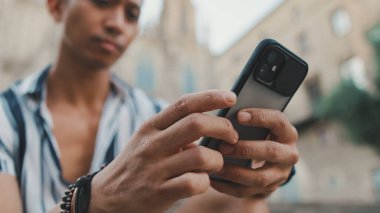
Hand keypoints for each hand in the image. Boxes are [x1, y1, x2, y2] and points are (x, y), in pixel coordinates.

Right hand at [89, 90, 238, 212]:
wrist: (106, 196)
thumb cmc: (137, 164)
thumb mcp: (148, 139)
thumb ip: (174, 129)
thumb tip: (212, 121)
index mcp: (151, 127)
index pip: (184, 104)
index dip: (210, 97)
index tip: (231, 97)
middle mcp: (152, 145)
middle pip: (196, 124)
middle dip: (223, 128)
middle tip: (231, 136)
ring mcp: (155, 169)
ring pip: (201, 156)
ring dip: (217, 159)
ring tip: (215, 163)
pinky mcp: (159, 193)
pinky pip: (195, 183)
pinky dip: (206, 182)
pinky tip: (201, 181)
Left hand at [211, 108, 298, 197]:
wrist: (270, 160)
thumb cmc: (258, 134)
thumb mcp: (259, 125)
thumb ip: (247, 120)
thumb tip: (225, 116)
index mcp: (287, 133)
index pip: (278, 121)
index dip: (260, 117)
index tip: (239, 115)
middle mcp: (289, 155)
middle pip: (271, 151)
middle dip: (245, 149)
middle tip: (223, 146)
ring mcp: (280, 175)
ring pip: (259, 177)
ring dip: (235, 172)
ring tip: (217, 165)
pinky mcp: (267, 190)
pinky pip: (246, 191)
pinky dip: (227, 187)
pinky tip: (212, 179)